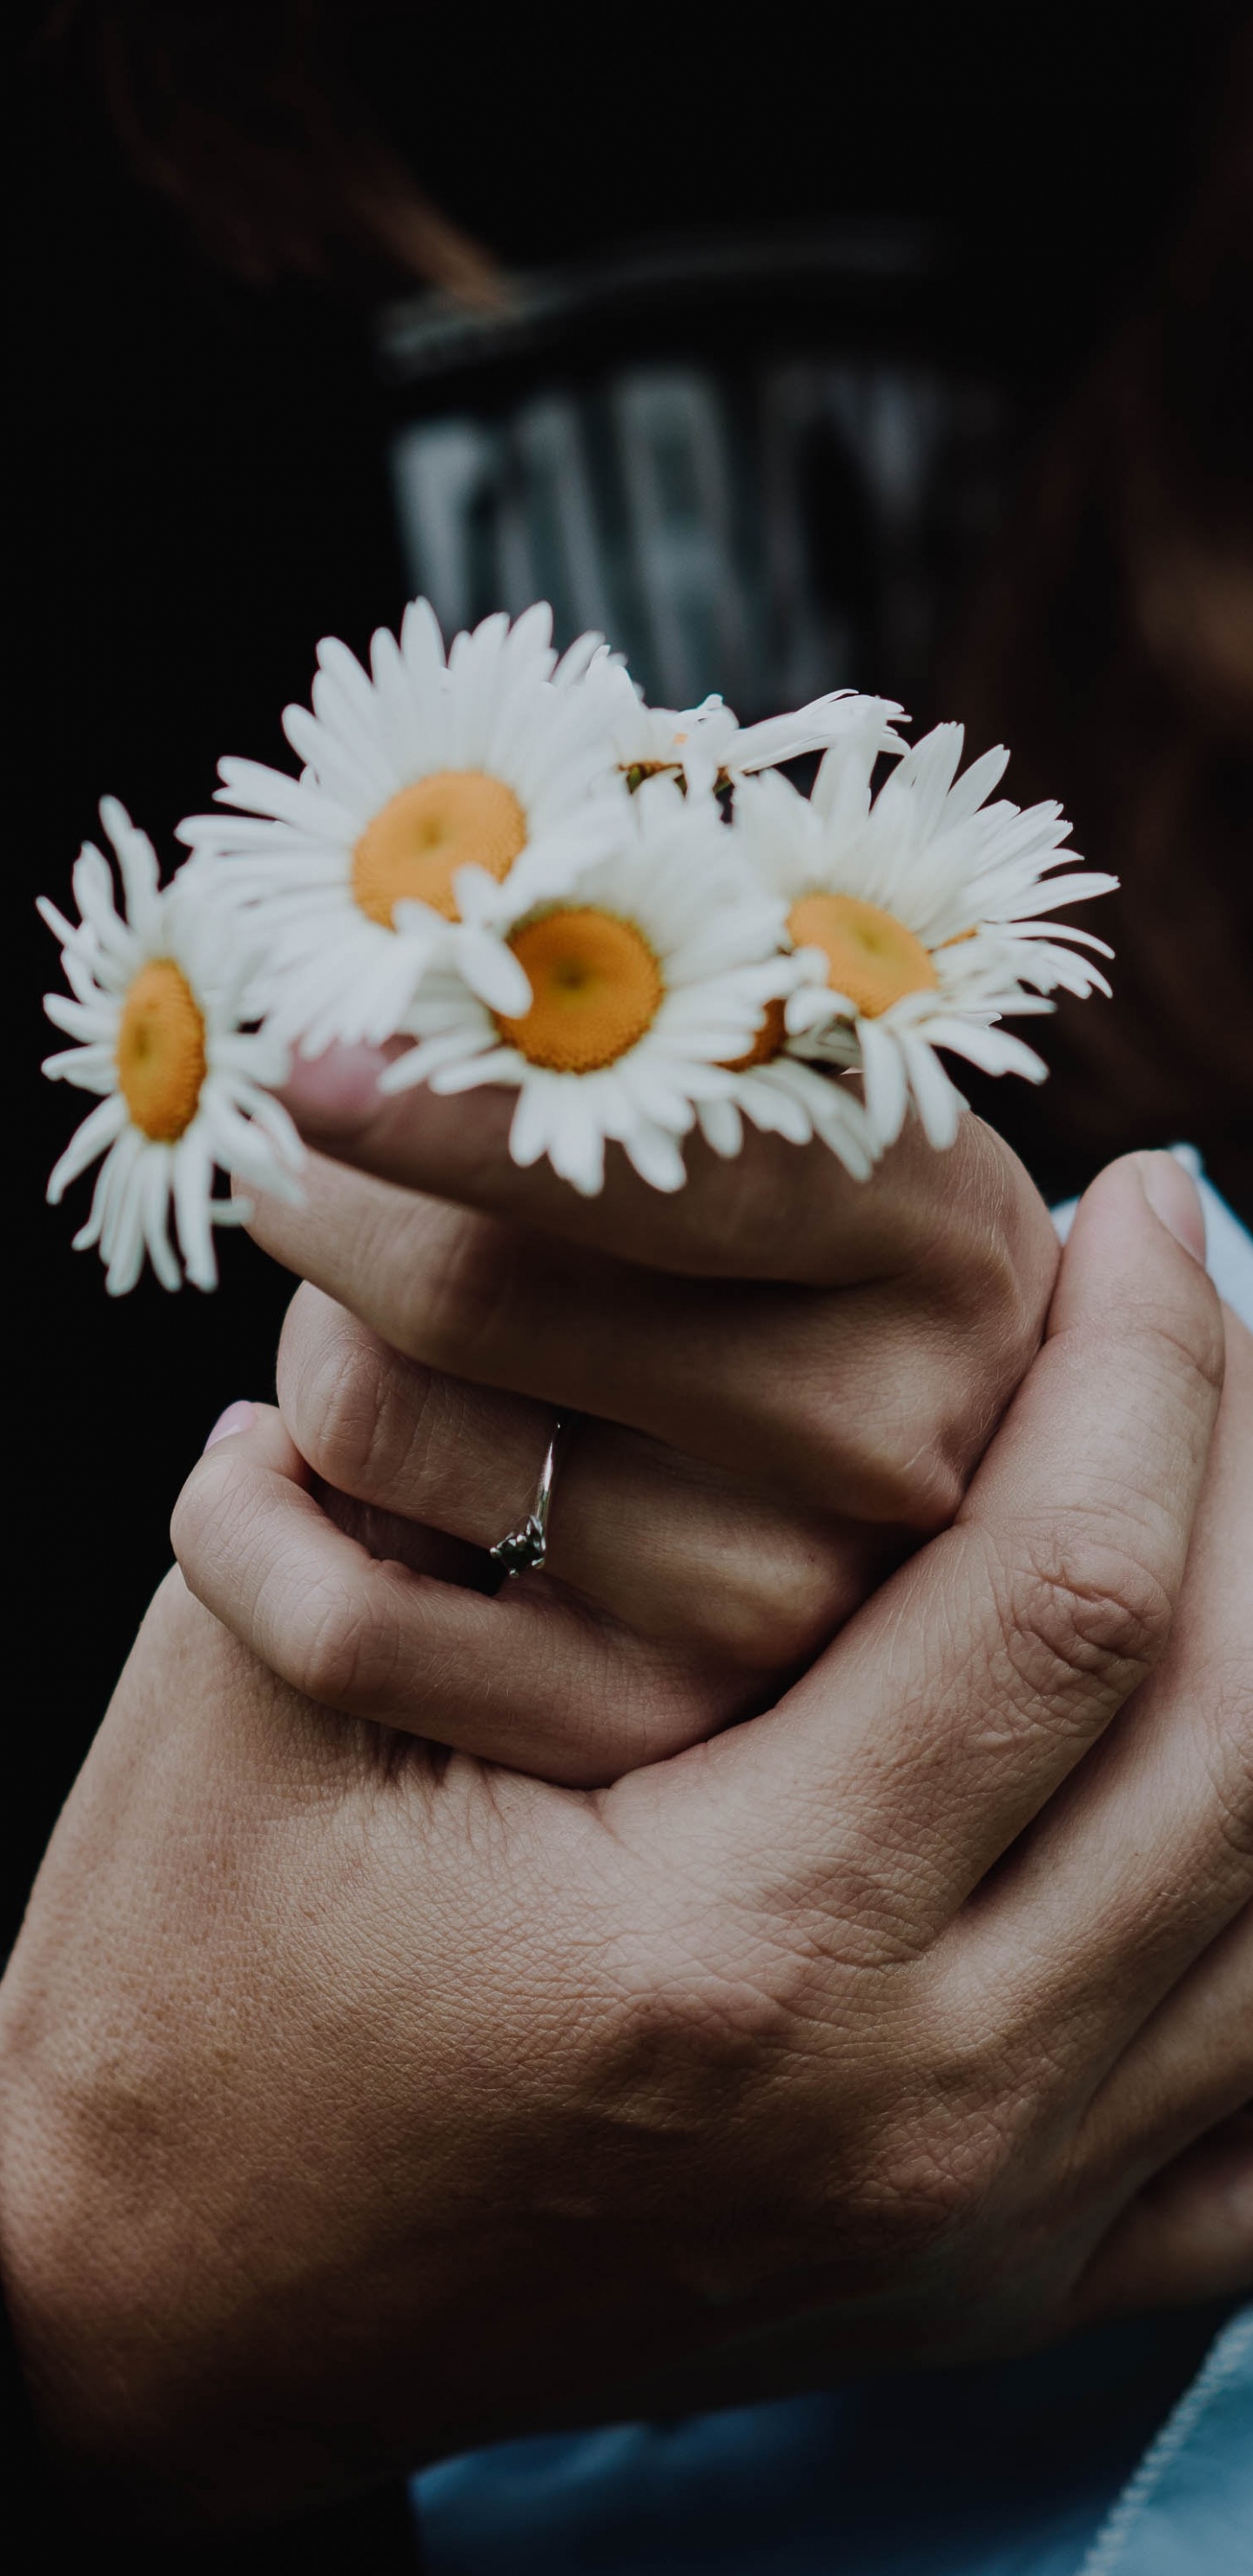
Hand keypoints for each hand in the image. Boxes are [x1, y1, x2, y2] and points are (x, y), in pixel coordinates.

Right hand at [2, 1158, 1248, 2524]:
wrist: (173, 2297)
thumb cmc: (196, 1972)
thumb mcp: (288, 1684)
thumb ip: (492, 1474)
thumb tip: (719, 1254)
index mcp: (735, 1947)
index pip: (1066, 1591)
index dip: (1144, 1362)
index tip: (1142, 1208)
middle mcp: (909, 2111)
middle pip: (1239, 1740)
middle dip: (1251, 1471)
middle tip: (1199, 1318)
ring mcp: (974, 2229)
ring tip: (1219, 1488)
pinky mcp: (986, 2291)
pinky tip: (1230, 1791)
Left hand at [169, 1059, 1061, 1777]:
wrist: (847, 1441)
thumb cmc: (751, 1207)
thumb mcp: (761, 1090)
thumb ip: (618, 1048)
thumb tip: (366, 1020)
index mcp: (940, 1232)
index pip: (677, 1164)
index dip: (465, 1107)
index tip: (302, 1063)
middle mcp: (893, 1434)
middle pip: (466, 1290)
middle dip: (325, 1203)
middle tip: (295, 1160)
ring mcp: (787, 1606)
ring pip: (376, 1424)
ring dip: (309, 1344)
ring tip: (358, 1322)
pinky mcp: (653, 1733)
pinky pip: (341, 1623)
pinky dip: (243, 1521)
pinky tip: (265, 1468)